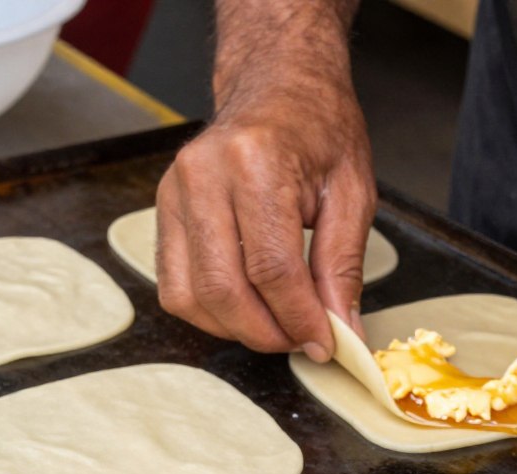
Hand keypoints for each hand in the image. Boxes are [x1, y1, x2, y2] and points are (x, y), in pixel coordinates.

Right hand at [156, 56, 374, 360]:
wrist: (277, 86)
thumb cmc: (318, 131)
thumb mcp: (352, 194)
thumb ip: (344, 267)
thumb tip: (342, 331)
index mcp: (256, 162)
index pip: (272, 269)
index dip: (300, 319)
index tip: (326, 344)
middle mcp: (204, 176)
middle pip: (225, 290)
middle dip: (268, 333)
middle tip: (303, 341)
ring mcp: (174, 193)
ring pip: (194, 297)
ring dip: (239, 329)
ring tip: (279, 325)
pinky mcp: (163, 212)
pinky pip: (175, 288)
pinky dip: (211, 314)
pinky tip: (247, 310)